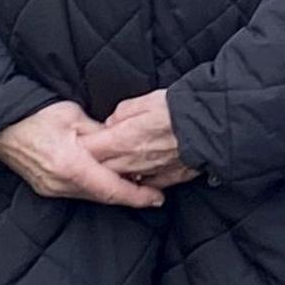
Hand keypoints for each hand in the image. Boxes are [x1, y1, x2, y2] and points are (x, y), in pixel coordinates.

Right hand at [0, 101, 164, 208]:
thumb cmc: (35, 113)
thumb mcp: (74, 116)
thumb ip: (101, 133)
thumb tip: (122, 143)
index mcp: (70, 165)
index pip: (111, 188)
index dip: (137, 195)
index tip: (158, 198)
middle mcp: (59, 183)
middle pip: (102, 196)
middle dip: (130, 195)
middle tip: (155, 192)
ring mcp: (49, 188)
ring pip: (90, 196)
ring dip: (113, 192)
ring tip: (138, 186)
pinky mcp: (44, 187)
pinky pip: (76, 192)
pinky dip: (95, 189)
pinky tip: (108, 181)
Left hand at [78, 91, 199, 189]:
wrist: (212, 124)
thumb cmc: (180, 108)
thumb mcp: (147, 100)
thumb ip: (124, 112)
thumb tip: (111, 121)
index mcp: (124, 138)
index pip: (91, 149)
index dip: (80, 148)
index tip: (72, 147)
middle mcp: (134, 160)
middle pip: (103, 169)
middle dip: (91, 166)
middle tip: (83, 162)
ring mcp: (151, 171)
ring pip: (123, 179)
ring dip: (114, 175)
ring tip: (111, 168)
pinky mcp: (169, 177)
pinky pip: (148, 184)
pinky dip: (140, 181)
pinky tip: (138, 175)